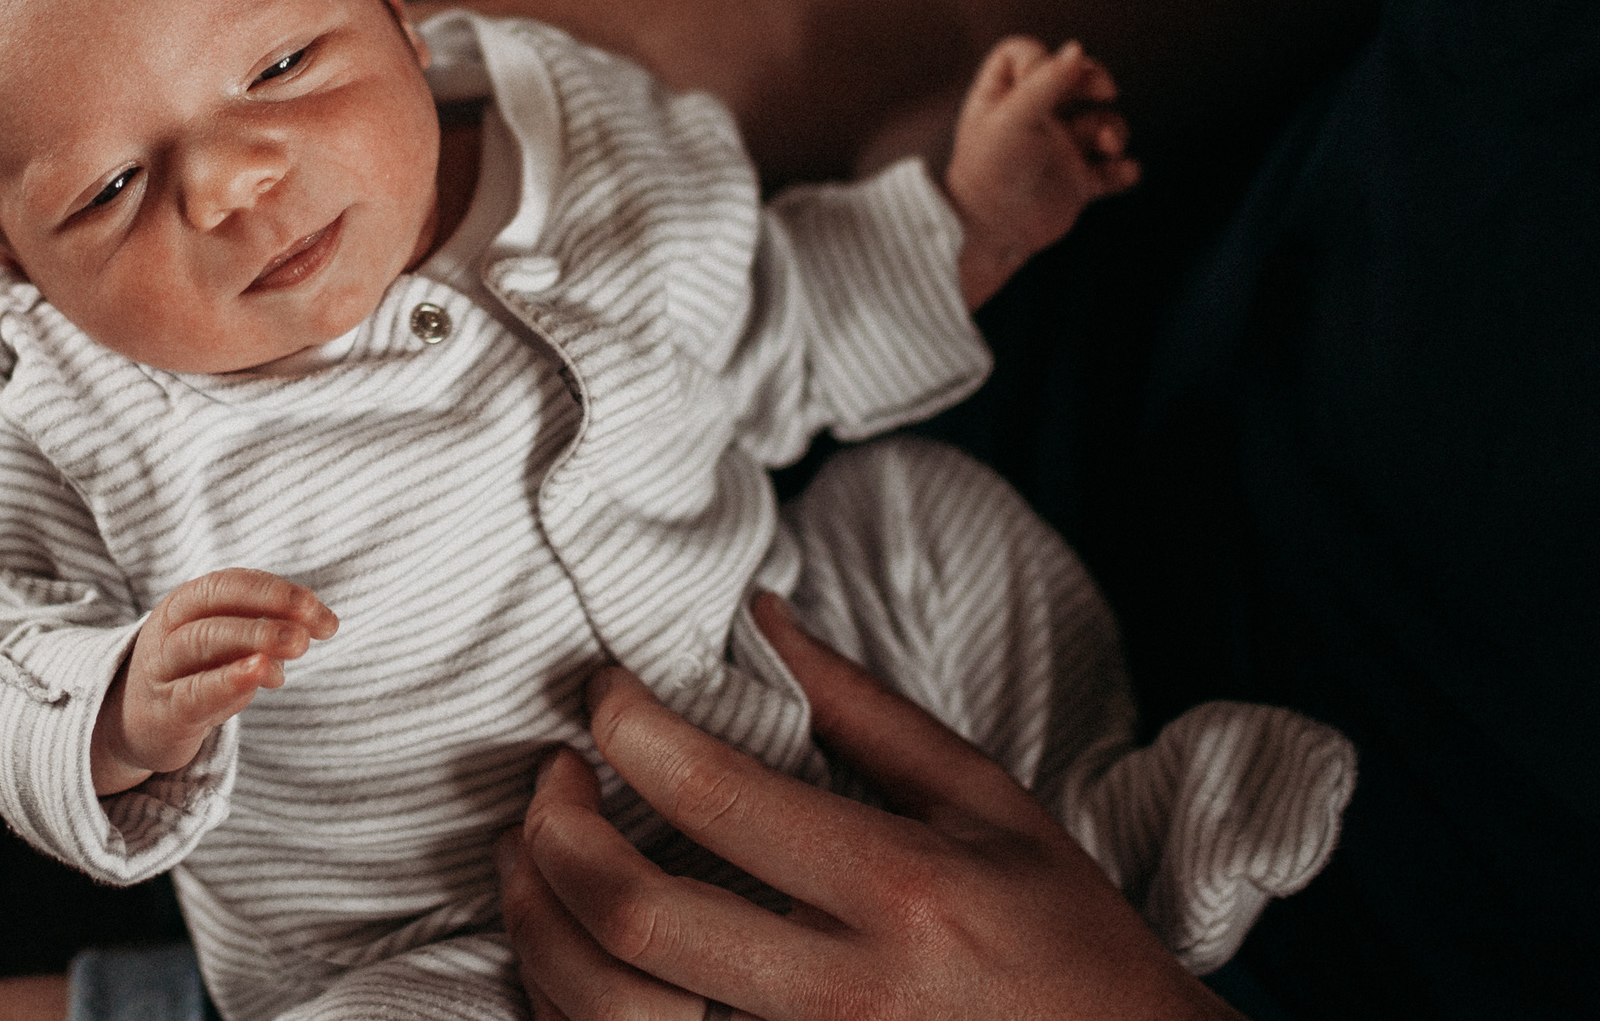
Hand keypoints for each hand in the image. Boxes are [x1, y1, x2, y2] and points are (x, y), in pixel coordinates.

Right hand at [95, 569, 338, 794]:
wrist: (137, 724)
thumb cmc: (194, 674)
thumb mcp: (227, 646)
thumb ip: (265, 632)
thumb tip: (319, 625)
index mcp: (188, 602)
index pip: (232, 584)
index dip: (278, 593)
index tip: (320, 612)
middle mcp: (170, 628)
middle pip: (218, 605)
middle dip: (270, 610)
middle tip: (311, 629)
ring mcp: (161, 669)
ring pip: (203, 640)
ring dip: (255, 638)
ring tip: (298, 645)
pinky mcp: (164, 712)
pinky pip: (195, 692)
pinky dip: (230, 680)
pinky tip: (261, 674)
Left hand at [495, 594, 1237, 1020]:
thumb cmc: (1060, 935)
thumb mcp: (986, 800)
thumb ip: (863, 710)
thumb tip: (760, 617)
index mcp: (901, 886)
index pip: (720, 797)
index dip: (629, 728)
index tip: (603, 695)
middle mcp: (845, 989)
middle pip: (639, 918)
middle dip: (558, 833)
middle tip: (552, 778)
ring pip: (612, 1013)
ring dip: (543, 926)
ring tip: (539, 859)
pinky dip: (577, 1003)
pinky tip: (575, 947)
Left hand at [947, 38, 1140, 307]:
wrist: (991, 233)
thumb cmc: (990, 171)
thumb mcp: (1013, 118)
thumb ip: (1045, 82)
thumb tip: (1077, 49)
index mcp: (1004, 98)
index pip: (1024, 55)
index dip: (1041, 58)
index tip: (1043, 78)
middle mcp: (1033, 120)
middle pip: (1073, 80)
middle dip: (1094, 80)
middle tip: (1106, 91)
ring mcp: (1057, 151)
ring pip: (1100, 123)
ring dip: (1114, 128)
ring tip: (1108, 144)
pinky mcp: (1076, 183)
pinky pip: (1110, 170)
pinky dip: (1124, 170)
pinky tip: (1124, 172)